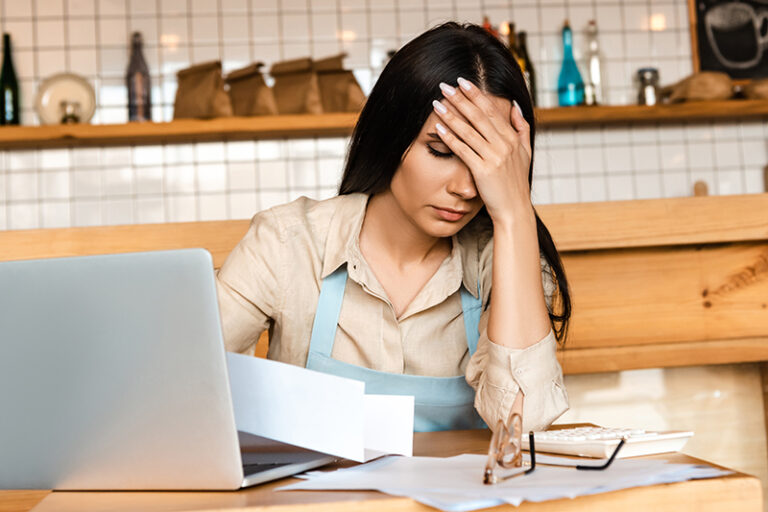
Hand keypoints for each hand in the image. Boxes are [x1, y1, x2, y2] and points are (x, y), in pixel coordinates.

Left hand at [432, 77, 532, 225]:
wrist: (514, 210)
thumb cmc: (516, 184)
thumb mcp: (525, 153)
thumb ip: (521, 128)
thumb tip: (515, 105)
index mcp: (512, 138)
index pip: (491, 110)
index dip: (476, 94)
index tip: (463, 81)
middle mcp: (504, 145)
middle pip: (478, 116)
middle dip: (461, 98)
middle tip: (444, 84)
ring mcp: (494, 157)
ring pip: (469, 130)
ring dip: (451, 115)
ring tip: (437, 102)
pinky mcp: (482, 171)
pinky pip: (463, 150)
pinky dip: (450, 137)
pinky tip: (438, 127)